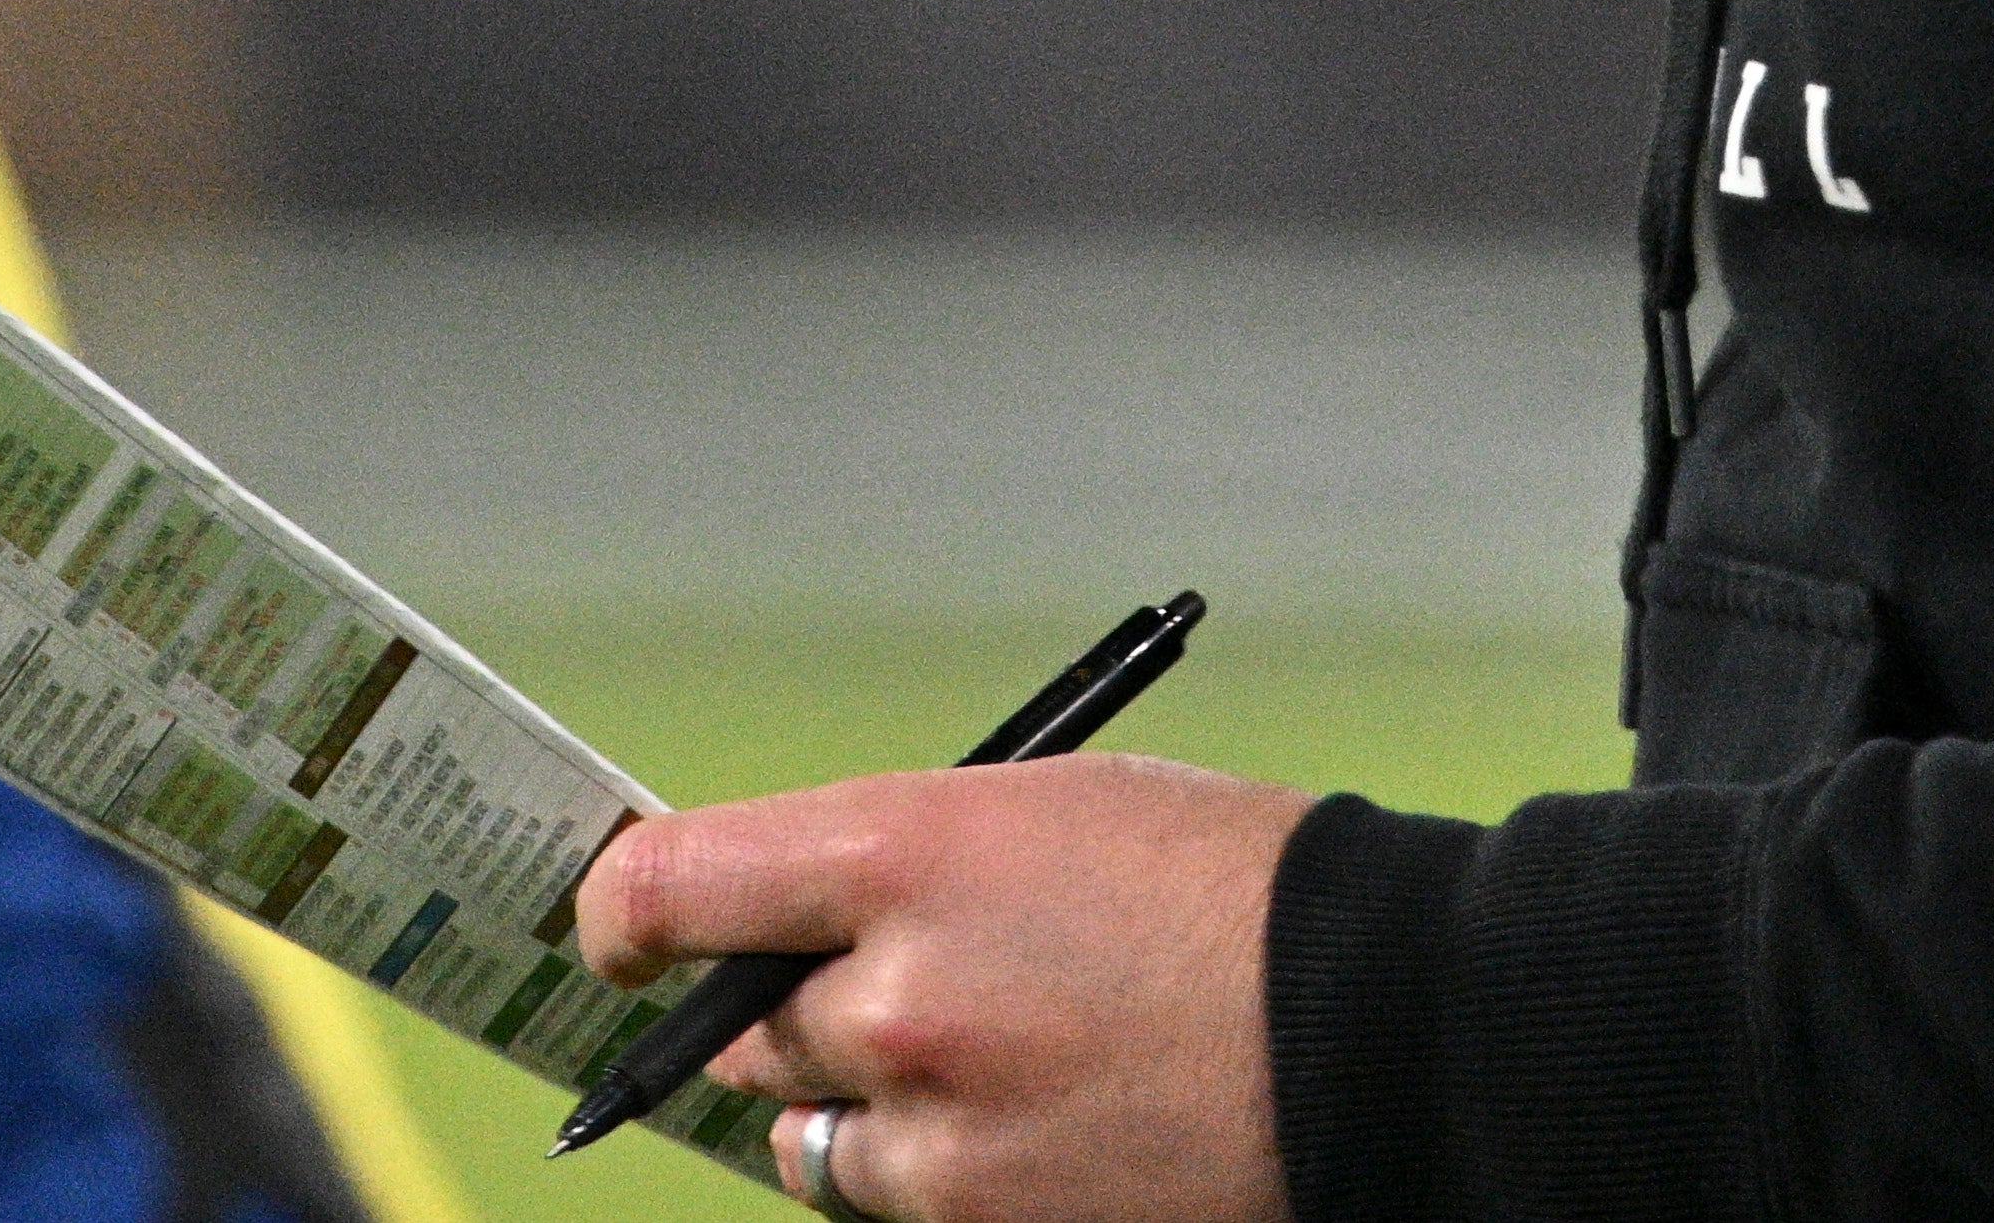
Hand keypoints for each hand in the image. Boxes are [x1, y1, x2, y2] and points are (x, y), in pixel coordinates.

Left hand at [573, 752, 1312, 1222]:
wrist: (1379, 1028)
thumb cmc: (1234, 887)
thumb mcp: (1057, 809)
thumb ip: (907, 864)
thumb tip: (785, 920)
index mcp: (907, 852)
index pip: (670, 887)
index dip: (618, 914)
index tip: (615, 934)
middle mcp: (897, 999)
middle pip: (743, 1034)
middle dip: (789, 1017)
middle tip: (878, 993)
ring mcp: (940, 1136)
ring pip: (815, 1142)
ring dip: (867, 1110)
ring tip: (996, 1063)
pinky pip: (898, 1208)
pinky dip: (938, 1175)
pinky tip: (1039, 1125)